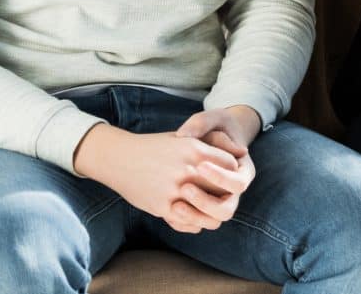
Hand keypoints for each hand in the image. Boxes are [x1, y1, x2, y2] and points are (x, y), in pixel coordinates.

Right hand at [72, 123, 249, 233]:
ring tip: (212, 210)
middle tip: (223, 194)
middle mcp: (188, 170)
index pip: (231, 165)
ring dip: (213, 212)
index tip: (228, 175)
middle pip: (224, 188)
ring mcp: (176, 190)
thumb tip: (241, 153)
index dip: (232, 171)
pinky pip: (190, 222)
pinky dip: (195, 223)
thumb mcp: (184, 138)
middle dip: (225, 192)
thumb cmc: (155, 146)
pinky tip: (194, 218)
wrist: (119, 158)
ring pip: (211, 211)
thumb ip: (210, 145)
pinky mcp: (164, 207)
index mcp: (195, 149)